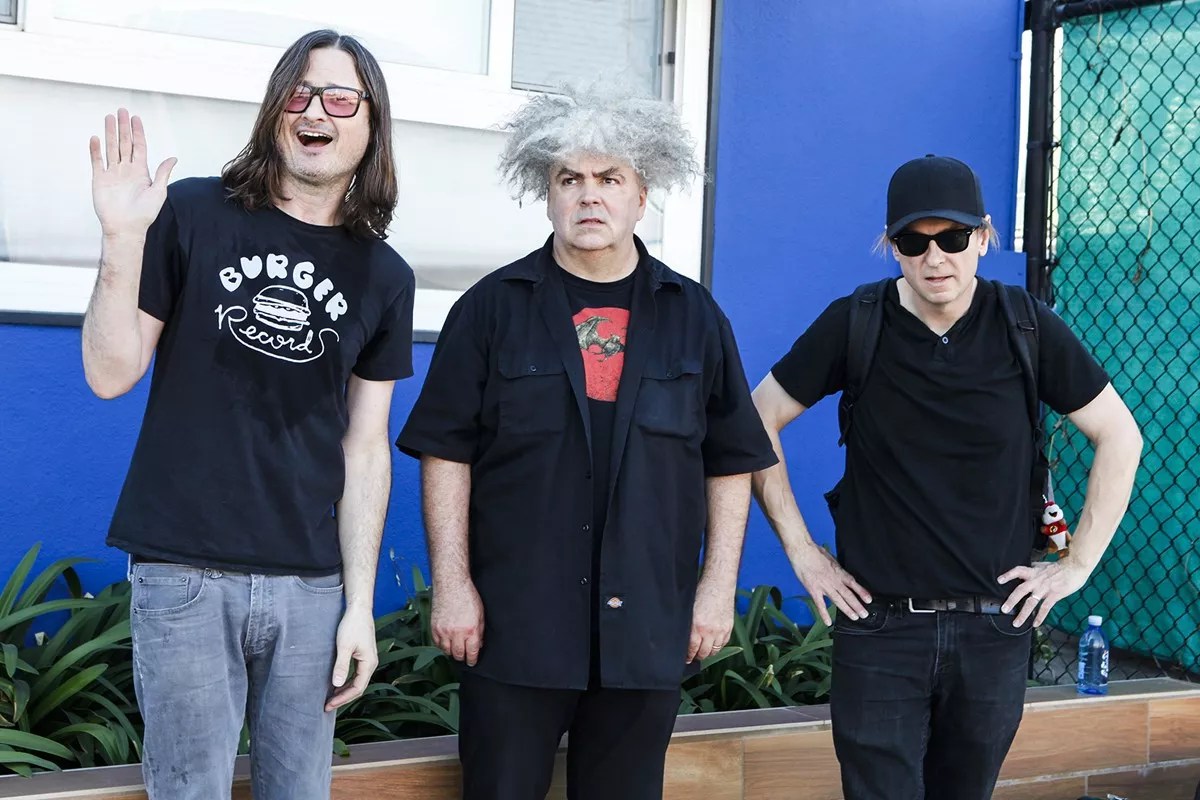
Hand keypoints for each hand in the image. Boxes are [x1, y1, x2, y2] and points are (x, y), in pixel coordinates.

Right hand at [89, 108, 176, 237]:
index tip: (136, 118)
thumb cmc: (144, 214)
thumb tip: (173, 158)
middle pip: (124, 143)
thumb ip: (163, 173)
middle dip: (123, 127)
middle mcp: (126, 170)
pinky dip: (96, 150)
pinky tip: (95, 138)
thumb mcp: (159, 192)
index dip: (138, 132)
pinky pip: (97, 162)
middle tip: (121, 111)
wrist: (126, 228)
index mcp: (141, 171)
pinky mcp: (100, 180)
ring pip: (111, 148)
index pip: (139, 147)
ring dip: (110, 133)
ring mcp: (112, 174)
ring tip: (109, 118)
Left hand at [325, 605, 377, 710]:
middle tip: (327, 705)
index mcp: (369, 663)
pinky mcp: (363, 655)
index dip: (343, 698)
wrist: (359, 609)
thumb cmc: (352, 625)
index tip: (329, 704)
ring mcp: (367, 660)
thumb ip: (341, 666)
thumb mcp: (344, 646)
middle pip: (358, 688)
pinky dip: (346, 682)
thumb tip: (336, 684)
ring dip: (345, 691)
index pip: (357, 689)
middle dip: (343, 697)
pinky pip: (356, 674)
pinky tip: (336, 684)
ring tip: (330, 697)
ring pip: (357, 681)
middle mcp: (371, 664)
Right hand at [432, 580, 484, 665]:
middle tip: (464, 656)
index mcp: (470, 630)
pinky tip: (446, 642)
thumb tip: (479, 644)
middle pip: (458, 654)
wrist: (451, 584)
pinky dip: (441, 645)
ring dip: (451, 652)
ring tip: (455, 649)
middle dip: (462, 657)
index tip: (472, 662)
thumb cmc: (468, 596)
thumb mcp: (480, 614)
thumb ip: (480, 631)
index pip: (471, 652)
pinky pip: (436, 643)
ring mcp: (443, 630)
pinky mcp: (434, 627)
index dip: (472, 660)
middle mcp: (456, 632)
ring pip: (446, 651)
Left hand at [687, 582, 733, 663]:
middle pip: (704, 653)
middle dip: (697, 656)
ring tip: (703, 652)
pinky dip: (718, 646)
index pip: (692, 648)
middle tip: (693, 657)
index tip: (686, 659)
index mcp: (697, 626)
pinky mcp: (729, 628)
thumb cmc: (702, 593)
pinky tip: (713, 644)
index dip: (688, 656)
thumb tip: (684, 639)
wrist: (719, 584)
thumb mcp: (689, 610)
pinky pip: (723, 644)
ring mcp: (721, 630)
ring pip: (714, 651)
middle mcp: (710, 631)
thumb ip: (688, 626)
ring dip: (708, 653)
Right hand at [791, 540, 871, 625]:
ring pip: (838, 600)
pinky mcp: (813, 590)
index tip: (869, 600)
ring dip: (847, 609)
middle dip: (857, 605)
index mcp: (839, 572)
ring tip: (855, 617)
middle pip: (848, 595)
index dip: (861, 592)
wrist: (802, 551)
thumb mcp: (831, 558)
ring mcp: (824, 586)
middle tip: (864, 614)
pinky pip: (820, 604)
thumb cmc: (815, 552)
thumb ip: (837, 568)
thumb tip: (842, 574)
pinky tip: (829, 622)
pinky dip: (824, 614)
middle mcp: (834, 581)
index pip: (853, 584)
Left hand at [998, 559, 1091, 626]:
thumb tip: (1028, 568)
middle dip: (1011, 601)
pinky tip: (1035, 624)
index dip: (1008, 575)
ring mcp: (1045, 588)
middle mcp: (1036, 580)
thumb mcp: (1044, 566)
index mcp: (1033, 572)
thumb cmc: (1060, 566)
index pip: (1018, 571)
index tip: (999, 580)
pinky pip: (1045, 608)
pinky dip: (1040, 617)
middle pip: (1020, 590)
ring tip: (1016, 623)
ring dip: (1023, 614)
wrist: (1075, 566)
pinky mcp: (1055, 595)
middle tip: (1004, 610)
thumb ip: (1035, 569)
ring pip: (1031, 602)